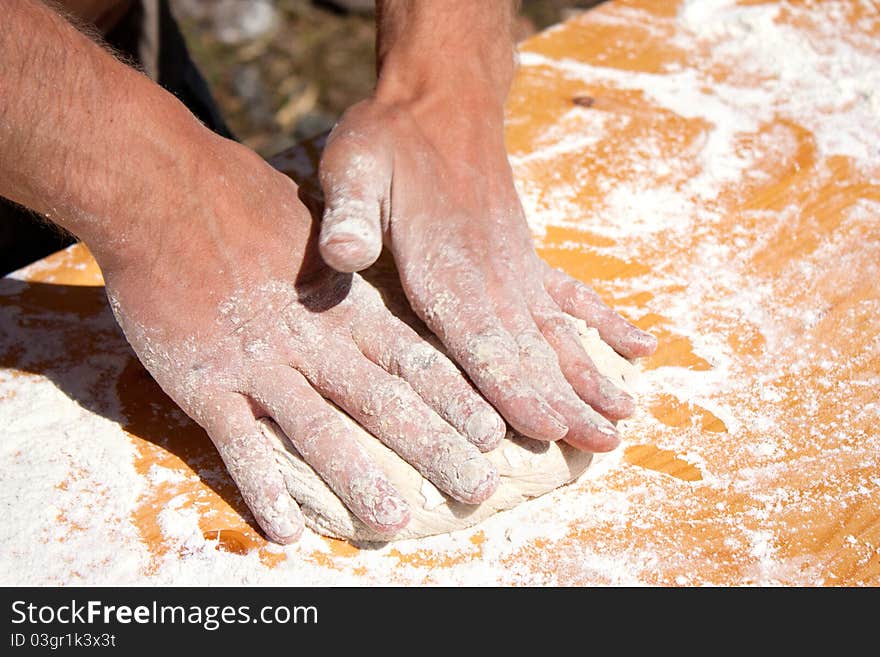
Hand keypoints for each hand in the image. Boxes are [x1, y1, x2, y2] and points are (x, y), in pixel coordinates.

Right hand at [102, 136, 502, 542]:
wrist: (162, 192)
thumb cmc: (242, 202)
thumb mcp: (317, 229)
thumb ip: (351, 266)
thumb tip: (380, 275)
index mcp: (343, 306)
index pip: (413, 360)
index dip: (455, 400)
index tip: (495, 434)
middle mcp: (312, 341)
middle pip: (382, 403)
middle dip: (434, 448)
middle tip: (478, 488)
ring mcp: (258, 364)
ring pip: (317, 431)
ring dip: (357, 478)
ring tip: (394, 521)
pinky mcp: (203, 382)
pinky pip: (237, 443)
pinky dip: (261, 487)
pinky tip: (285, 531)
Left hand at [316, 97, 656, 452]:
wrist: (440, 98)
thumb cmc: (389, 139)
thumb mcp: (353, 166)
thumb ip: (351, 214)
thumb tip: (344, 255)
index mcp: (446, 265)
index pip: (483, 338)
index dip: (514, 386)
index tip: (549, 428)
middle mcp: (491, 274)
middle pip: (532, 349)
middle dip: (567, 401)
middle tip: (605, 447)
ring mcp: (517, 266)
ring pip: (560, 331)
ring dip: (591, 375)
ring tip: (626, 416)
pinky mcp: (526, 255)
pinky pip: (573, 294)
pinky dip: (606, 322)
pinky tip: (641, 347)